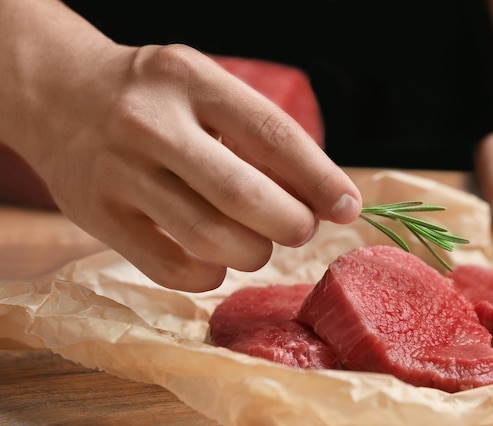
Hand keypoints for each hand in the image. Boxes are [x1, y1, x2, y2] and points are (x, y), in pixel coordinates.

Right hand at [10, 43, 361, 291]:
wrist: (59, 94)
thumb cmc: (153, 98)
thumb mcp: (203, 90)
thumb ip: (255, 138)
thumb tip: (319, 198)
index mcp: (191, 80)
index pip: (273, 135)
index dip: (320, 179)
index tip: (348, 208)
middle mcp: (151, 123)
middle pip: (244, 195)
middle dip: (291, 225)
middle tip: (301, 230)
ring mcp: (119, 172)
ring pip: (210, 238)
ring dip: (254, 253)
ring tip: (257, 244)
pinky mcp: (97, 215)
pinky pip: (171, 268)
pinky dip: (210, 276)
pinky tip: (217, 261)